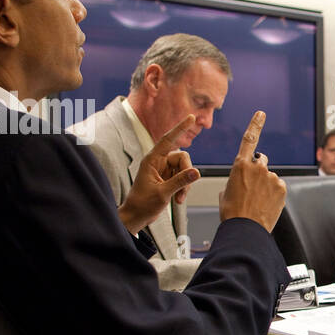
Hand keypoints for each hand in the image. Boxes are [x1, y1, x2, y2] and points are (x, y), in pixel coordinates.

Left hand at [117, 114, 199, 234]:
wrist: (136, 217)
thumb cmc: (142, 204)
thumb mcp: (163, 193)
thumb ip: (180, 182)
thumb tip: (197, 172)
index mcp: (152, 160)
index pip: (168, 140)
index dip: (180, 128)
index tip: (190, 117)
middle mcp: (158, 163)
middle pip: (182, 158)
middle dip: (187, 174)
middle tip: (184, 190)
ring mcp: (164, 171)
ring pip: (185, 169)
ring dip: (185, 184)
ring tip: (179, 199)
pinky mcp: (168, 179)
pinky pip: (183, 178)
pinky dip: (183, 189)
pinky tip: (178, 200)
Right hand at [218, 111, 286, 232]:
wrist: (245, 229)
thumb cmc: (232, 212)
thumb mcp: (226, 192)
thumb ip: (235, 180)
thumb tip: (241, 182)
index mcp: (240, 165)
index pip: (249, 138)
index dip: (256, 124)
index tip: (261, 114)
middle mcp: (257, 167)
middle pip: (261, 161)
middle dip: (258, 171)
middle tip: (252, 188)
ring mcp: (271, 177)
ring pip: (269, 177)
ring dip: (265, 186)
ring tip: (256, 201)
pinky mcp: (281, 187)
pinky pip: (278, 186)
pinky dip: (273, 194)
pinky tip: (265, 204)